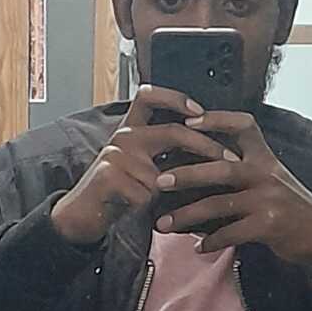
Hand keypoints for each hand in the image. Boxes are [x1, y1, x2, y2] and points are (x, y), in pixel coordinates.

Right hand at [51, 85, 230, 244]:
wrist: (82, 213)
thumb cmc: (117, 186)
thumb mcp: (139, 162)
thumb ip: (161, 149)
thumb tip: (206, 143)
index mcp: (131, 128)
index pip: (149, 97)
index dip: (176, 98)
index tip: (199, 110)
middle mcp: (124, 135)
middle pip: (173, 132)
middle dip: (207, 146)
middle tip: (230, 159)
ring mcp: (116, 154)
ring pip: (164, 173)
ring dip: (173, 191)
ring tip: (179, 201)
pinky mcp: (110, 176)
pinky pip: (149, 194)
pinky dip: (153, 207)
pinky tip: (142, 211)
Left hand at [154, 111, 311, 280]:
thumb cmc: (291, 202)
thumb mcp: (273, 176)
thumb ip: (246, 167)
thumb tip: (203, 166)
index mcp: (265, 156)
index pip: (243, 125)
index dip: (217, 119)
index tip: (190, 121)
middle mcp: (265, 172)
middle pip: (221, 168)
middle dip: (187, 174)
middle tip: (160, 181)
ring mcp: (268, 198)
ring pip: (219, 203)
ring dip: (187, 215)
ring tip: (164, 223)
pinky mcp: (270, 225)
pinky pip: (231, 232)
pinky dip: (211, 241)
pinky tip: (198, 247)